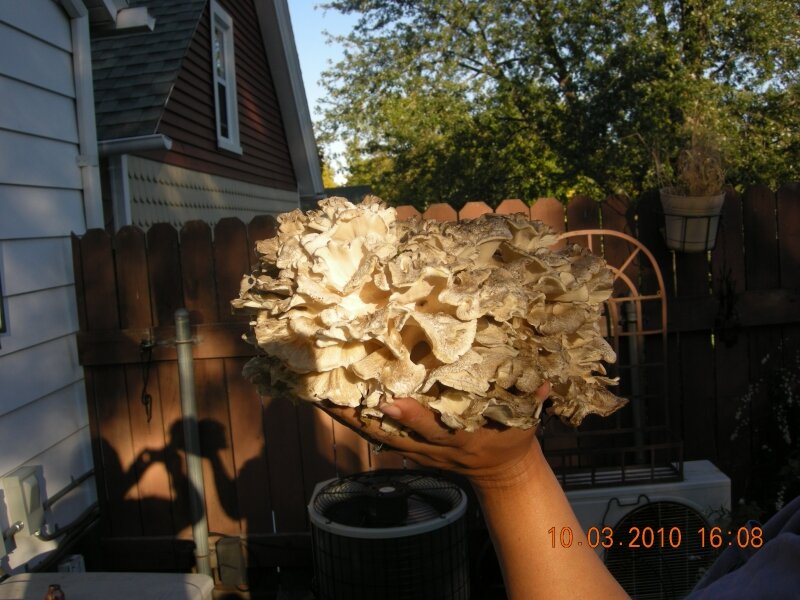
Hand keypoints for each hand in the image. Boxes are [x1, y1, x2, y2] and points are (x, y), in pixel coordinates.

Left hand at [320, 382, 549, 486]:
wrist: (500, 472)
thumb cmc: (510, 438)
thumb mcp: (524, 420)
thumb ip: (532, 400)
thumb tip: (544, 381)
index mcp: (460, 437)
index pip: (434, 429)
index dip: (412, 418)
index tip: (390, 402)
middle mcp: (432, 447)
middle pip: (389, 434)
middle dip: (358, 415)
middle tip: (326, 392)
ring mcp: (416, 450)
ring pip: (374, 434)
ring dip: (346, 416)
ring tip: (315, 392)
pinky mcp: (407, 448)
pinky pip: (374, 434)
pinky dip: (353, 419)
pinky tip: (330, 402)